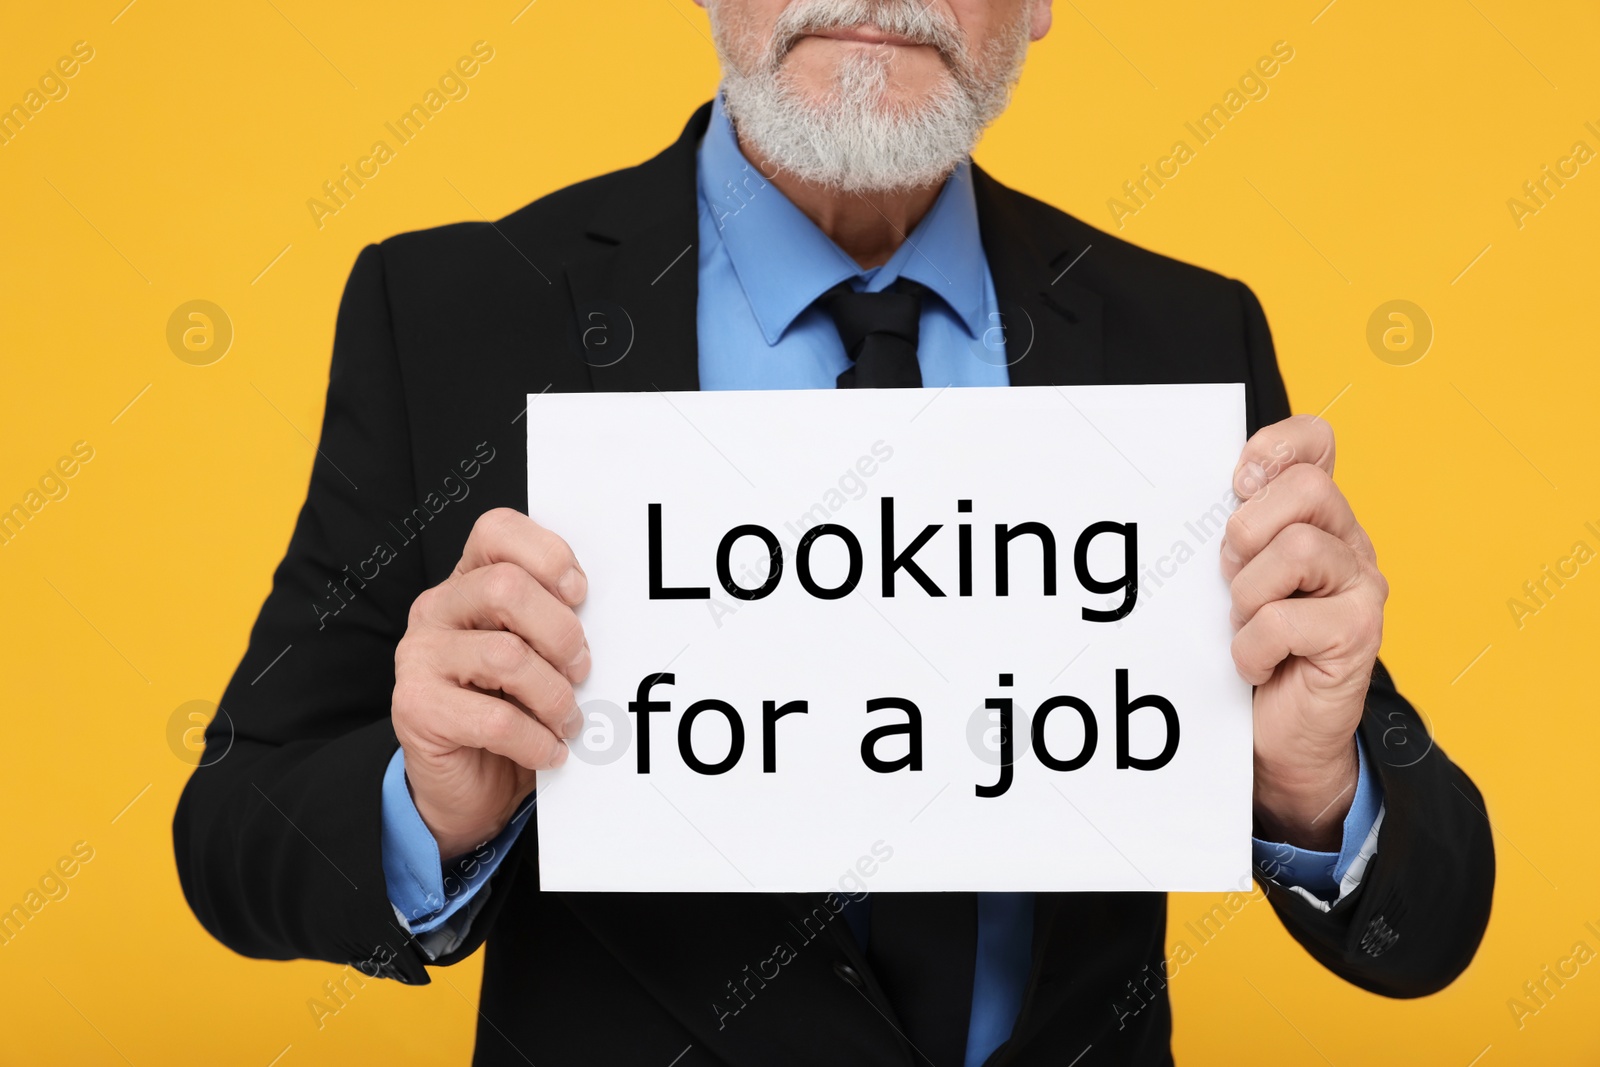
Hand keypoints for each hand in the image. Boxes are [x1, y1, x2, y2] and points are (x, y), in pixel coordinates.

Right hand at [392, 508, 590, 858]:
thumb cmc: (513, 707)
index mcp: (469, 581)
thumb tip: (609, 619)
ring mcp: (419, 656)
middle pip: (506, 589)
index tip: (580, 595)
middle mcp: (437, 608)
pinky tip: (550, 751)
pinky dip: (536, 741)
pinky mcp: (416, 707)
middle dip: (561, 633)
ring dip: (554, 695)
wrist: (470, 783)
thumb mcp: (538, 654)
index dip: (547, 555)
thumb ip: (555, 622)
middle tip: (582, 669)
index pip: (497, 530)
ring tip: (568, 719)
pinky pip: (495, 720)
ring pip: (505, 656)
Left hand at [1221, 416, 1386, 850]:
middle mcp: (1349, 543)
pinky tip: (1254, 664)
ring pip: (1298, 549)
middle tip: (1231, 576)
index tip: (1238, 482)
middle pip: (1307, 488)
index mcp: (1316, 518)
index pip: (1316, 442)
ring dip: (1249, 595)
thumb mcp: (1233, 578)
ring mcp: (1361, 586)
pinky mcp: (1359, 633)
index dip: (1277, 445)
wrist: (1279, 736)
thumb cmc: (1251, 649)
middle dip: (1249, 531)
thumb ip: (1231, 532)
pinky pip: (1285, 619)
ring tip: (1245, 624)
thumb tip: (1193, 490)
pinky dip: (1252, 647)